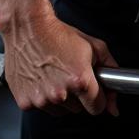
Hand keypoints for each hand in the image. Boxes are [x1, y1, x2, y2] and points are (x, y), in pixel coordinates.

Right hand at [2, 11, 119, 116]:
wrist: (28, 27)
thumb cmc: (58, 34)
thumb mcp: (94, 46)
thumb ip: (111, 73)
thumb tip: (113, 105)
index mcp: (80, 80)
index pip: (97, 108)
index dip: (98, 99)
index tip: (93, 91)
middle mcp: (60, 93)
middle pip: (78, 109)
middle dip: (78, 95)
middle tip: (69, 74)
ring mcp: (42, 99)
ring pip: (60, 110)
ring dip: (60, 98)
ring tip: (54, 75)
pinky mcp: (25, 101)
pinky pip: (41, 108)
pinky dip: (42, 97)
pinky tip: (41, 79)